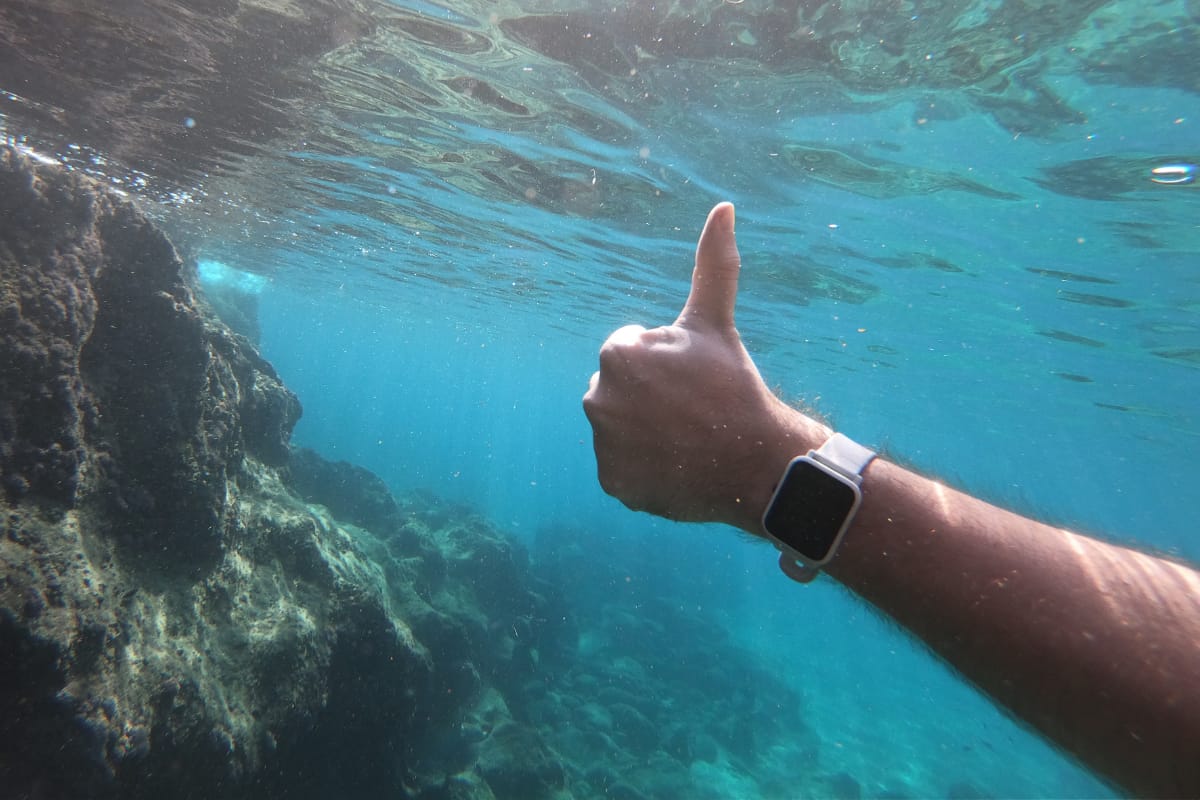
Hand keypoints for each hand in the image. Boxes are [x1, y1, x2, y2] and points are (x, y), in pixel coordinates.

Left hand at [582, 202, 827, 531]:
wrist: (756, 461)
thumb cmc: (736, 386)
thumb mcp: (717, 323)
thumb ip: (712, 265)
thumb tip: (723, 207)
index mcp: (617, 354)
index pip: (630, 354)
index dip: (666, 365)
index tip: (692, 380)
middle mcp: (597, 397)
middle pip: (622, 391)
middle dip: (651, 397)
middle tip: (691, 411)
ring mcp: (603, 445)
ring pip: (622, 430)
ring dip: (646, 432)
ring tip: (685, 438)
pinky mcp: (611, 483)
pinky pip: (623, 468)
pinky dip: (644, 469)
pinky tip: (675, 465)